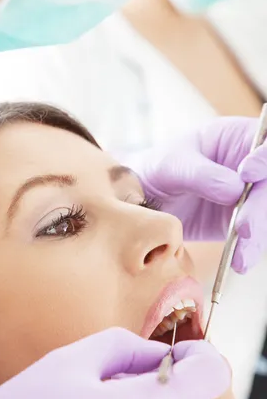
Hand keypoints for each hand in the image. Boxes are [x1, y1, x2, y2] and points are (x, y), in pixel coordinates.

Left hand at [133, 117, 266, 272]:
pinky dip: (250, 249)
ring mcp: (250, 195)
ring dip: (258, 236)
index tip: (247, 174)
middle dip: (260, 208)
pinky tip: (240, 261)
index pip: (266, 145)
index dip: (263, 160)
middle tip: (244, 229)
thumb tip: (235, 189)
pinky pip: (255, 235)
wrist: (143, 199)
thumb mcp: (173, 165)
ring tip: (241, 257)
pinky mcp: (244, 221)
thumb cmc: (158, 169)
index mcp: (238, 138)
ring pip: (266, 213)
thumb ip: (202, 175)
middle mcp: (251, 166)